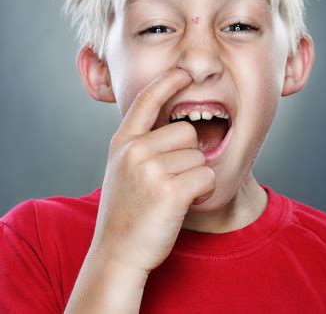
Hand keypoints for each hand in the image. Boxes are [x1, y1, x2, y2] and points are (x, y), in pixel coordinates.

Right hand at [91, 68, 215, 275]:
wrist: (117, 252)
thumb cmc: (126, 209)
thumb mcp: (122, 168)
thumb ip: (141, 143)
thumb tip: (178, 125)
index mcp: (123, 141)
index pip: (147, 100)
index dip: (167, 82)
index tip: (183, 73)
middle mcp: (135, 150)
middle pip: (187, 131)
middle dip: (188, 155)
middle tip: (171, 179)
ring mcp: (150, 170)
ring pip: (199, 157)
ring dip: (195, 177)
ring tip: (172, 195)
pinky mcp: (169, 191)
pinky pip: (207, 178)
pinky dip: (203, 193)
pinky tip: (183, 204)